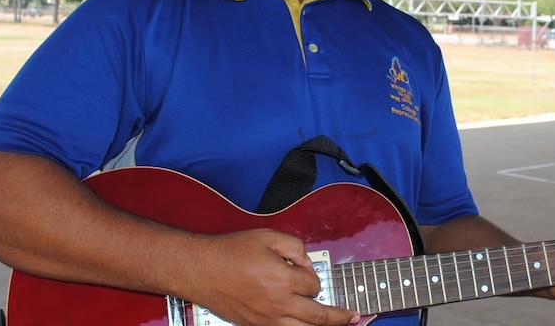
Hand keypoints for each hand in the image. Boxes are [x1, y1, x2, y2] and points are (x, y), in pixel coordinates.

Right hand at [194, 228, 360, 325]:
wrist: (200, 270)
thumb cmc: (230, 251)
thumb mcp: (266, 236)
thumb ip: (294, 245)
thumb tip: (306, 261)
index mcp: (282, 279)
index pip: (314, 283)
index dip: (312, 274)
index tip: (303, 268)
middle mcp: (277, 304)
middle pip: (319, 317)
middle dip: (341, 317)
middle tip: (355, 317)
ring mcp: (266, 320)